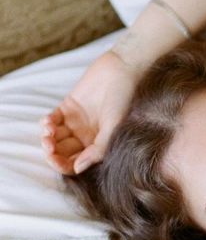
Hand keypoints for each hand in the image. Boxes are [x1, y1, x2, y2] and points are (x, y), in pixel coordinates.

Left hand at [40, 50, 141, 174]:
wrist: (122, 70)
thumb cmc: (124, 98)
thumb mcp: (114, 127)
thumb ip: (98, 149)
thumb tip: (77, 169)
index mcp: (98, 145)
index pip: (75, 163)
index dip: (62, 165)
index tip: (55, 159)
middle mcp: (86, 136)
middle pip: (62, 152)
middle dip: (52, 152)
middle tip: (48, 145)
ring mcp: (76, 122)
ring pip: (55, 138)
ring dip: (47, 138)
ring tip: (48, 130)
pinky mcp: (68, 107)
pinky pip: (52, 120)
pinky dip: (46, 123)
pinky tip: (48, 121)